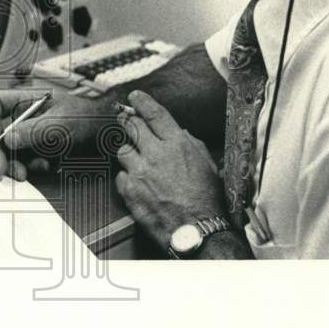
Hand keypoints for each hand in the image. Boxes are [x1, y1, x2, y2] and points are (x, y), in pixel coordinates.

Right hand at [0, 89, 121, 179]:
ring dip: (15, 163)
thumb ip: (34, 130)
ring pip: (9, 149)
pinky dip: (30, 166)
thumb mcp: (62, 123)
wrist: (111, 133)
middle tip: (2, 169)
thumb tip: (6, 138)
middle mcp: (25, 115)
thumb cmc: (90, 118)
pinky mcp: (38, 148)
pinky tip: (46, 166)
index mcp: (27, 98)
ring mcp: (31, 132)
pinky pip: (25, 159)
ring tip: (27, 173)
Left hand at [115, 90, 224, 247]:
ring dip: (127, 152)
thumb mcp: (208, 166)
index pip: (155, 114)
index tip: (134, 97)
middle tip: (123, 119)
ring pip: (122, 150)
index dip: (142, 103)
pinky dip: (126, 177)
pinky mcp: (130, 190)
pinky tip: (136, 183)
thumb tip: (180, 133)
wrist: (197, 230)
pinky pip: (120, 176)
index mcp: (178, 145)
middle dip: (127, 121)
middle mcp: (156, 154)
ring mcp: (140, 172)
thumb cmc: (207, 200)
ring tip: (135, 159)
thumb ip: (191, 145)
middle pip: (132, 127)